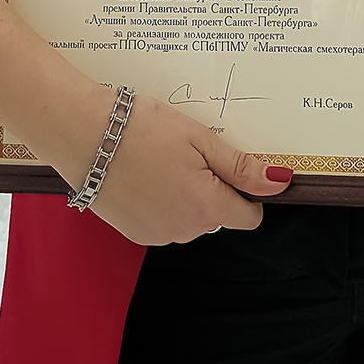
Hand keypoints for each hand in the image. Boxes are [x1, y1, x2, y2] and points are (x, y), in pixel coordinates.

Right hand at [0, 0, 289, 245]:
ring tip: (165, 157)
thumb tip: (280, 183)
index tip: (234, 164)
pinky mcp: (133, 232)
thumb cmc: (143, 128)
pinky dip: (162, 200)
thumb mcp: (200, 139)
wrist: (83, 135)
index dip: (248, 190)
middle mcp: (183, 231)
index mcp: (205, 208)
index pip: (249, 216)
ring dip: (187, 194)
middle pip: (218, 215)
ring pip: (190, 218)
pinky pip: (164, 221)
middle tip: (192, 150)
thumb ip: (241, 167)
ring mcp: (156, 235)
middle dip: (214, 187)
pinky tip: (146, 172)